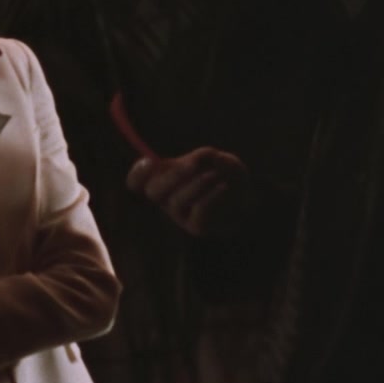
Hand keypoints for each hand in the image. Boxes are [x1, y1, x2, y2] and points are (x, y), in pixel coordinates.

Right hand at [126, 146, 250, 237]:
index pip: (137, 180)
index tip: (149, 161)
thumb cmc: (225, 176)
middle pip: (153, 191)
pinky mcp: (195, 227)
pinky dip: (211, 197)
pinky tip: (223, 187)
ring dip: (197, 184)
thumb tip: (204, 157)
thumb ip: (207, 156)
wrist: (246, 199)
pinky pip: (197, 211)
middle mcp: (166, 198)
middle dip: (173, 175)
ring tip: (214, 175)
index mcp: (163, 178)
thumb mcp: (218, 160)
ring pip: (176, 201)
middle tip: (194, 163)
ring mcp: (179, 214)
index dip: (138, 173)